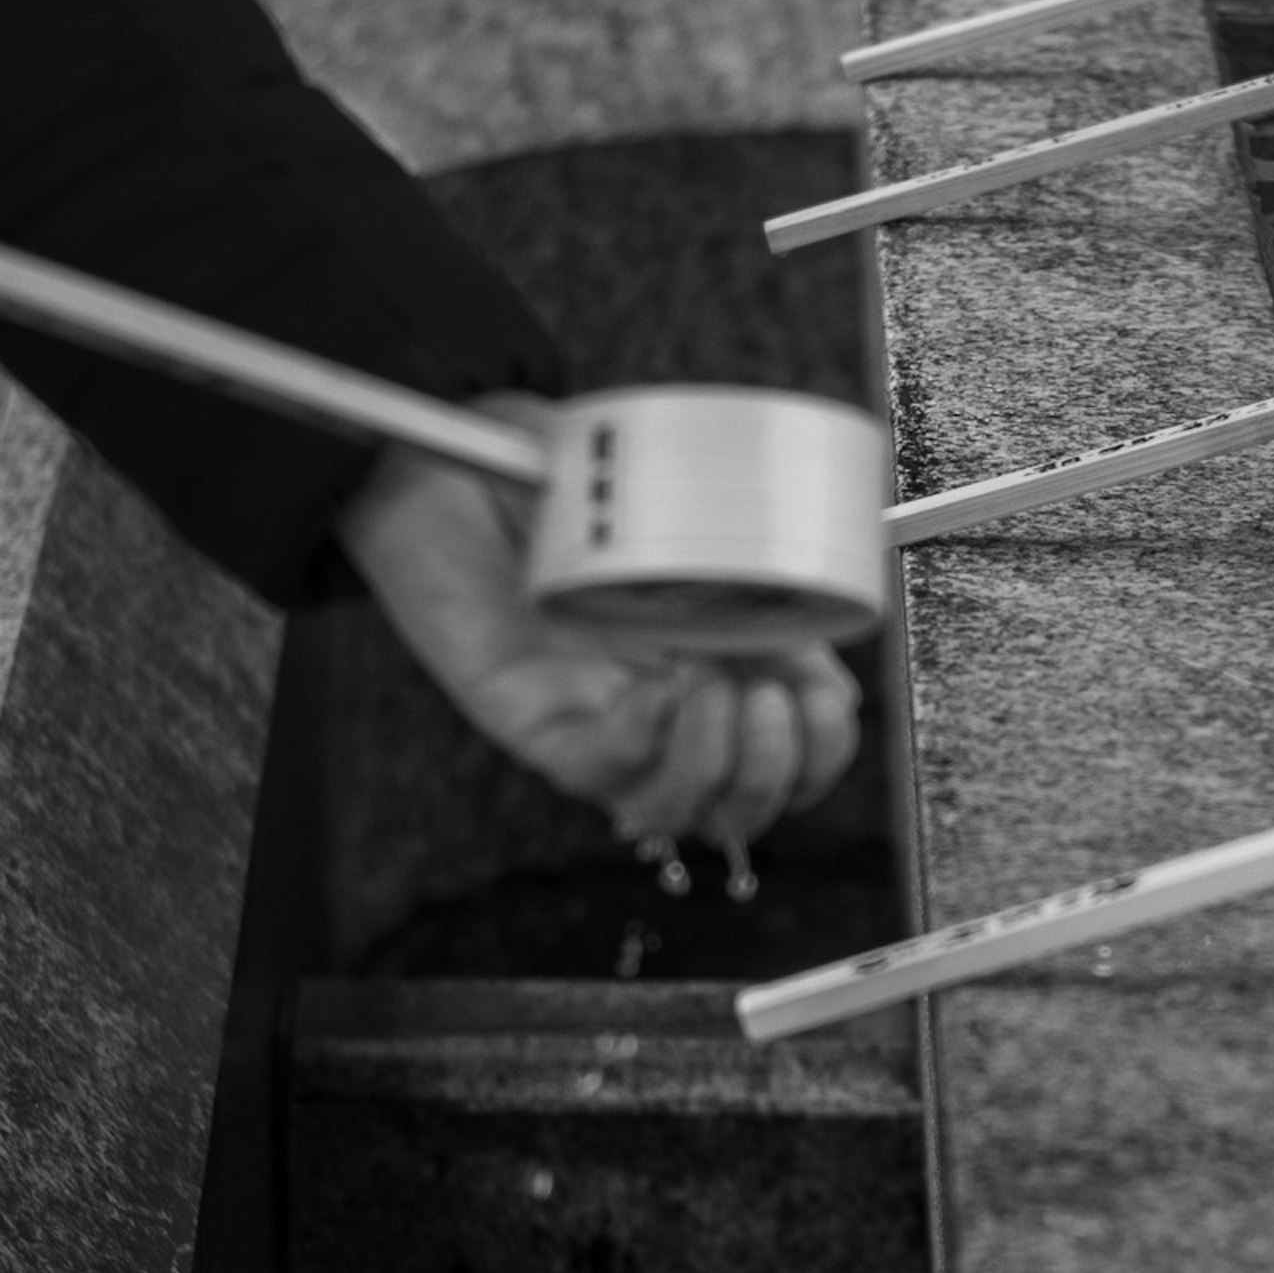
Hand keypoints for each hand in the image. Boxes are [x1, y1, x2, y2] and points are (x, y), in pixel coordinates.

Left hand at [338, 427, 863, 858]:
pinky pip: (604, 772)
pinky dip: (649, 742)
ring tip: (717, 691)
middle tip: (771, 700)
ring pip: (681, 809)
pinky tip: (660, 689)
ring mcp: (601, 722)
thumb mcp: (669, 492)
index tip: (827, 698)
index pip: (789, 752)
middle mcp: (662, 708)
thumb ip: (745, 530)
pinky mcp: (538, 724)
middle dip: (780, 770)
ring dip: (722, 769)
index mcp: (713, 660)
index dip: (822, 749)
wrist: (446, 462)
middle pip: (744, 803)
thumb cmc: (552, 474)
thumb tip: (826, 563)